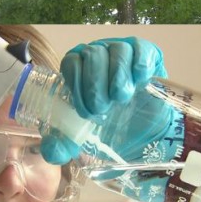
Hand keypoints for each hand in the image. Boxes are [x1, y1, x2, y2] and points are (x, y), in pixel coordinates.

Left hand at [41, 37, 169, 163]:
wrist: (147, 131)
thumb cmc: (111, 127)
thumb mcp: (83, 139)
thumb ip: (63, 146)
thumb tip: (52, 152)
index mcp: (79, 69)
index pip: (72, 62)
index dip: (76, 82)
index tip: (85, 110)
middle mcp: (100, 55)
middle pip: (93, 53)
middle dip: (95, 82)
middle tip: (102, 108)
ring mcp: (125, 52)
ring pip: (117, 50)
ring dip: (118, 75)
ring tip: (121, 98)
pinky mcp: (148, 54)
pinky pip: (141, 49)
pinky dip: (139, 64)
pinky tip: (140, 81)